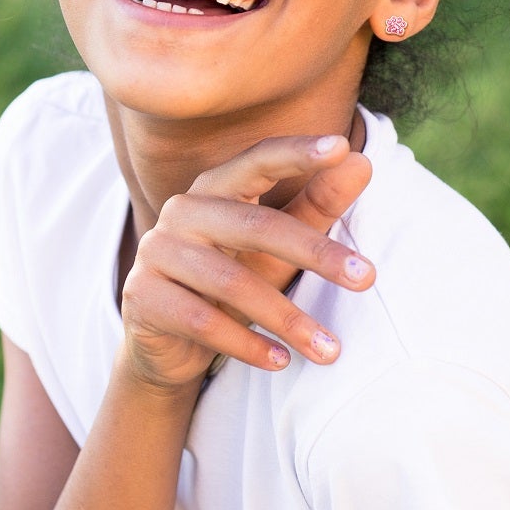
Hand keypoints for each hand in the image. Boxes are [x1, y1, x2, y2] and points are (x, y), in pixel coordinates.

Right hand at [118, 135, 375, 391]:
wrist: (167, 346)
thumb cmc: (229, 287)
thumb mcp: (276, 252)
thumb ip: (314, 208)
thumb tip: (362, 163)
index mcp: (214, 189)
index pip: (257, 161)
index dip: (297, 153)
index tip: (343, 147)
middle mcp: (181, 212)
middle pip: (254, 225)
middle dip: (315, 252)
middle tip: (367, 278)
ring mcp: (155, 252)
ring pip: (231, 282)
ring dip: (287, 319)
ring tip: (330, 350)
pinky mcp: (142, 296)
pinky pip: (203, 321)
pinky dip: (248, 345)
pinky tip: (282, 361)